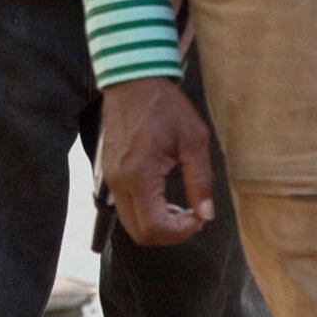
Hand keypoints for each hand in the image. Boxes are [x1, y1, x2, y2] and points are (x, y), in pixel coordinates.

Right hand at [96, 76, 220, 246]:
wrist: (133, 82)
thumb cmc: (164, 105)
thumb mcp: (193, 138)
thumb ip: (201, 180)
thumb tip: (207, 214)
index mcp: (140, 174)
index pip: (154, 227)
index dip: (180, 232)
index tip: (199, 218)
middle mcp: (120, 182)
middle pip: (140, 234)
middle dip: (169, 234)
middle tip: (191, 217)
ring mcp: (111, 179)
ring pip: (131, 224)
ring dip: (157, 225)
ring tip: (178, 208)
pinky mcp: (110, 174)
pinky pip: (125, 207)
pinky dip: (146, 213)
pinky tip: (163, 198)